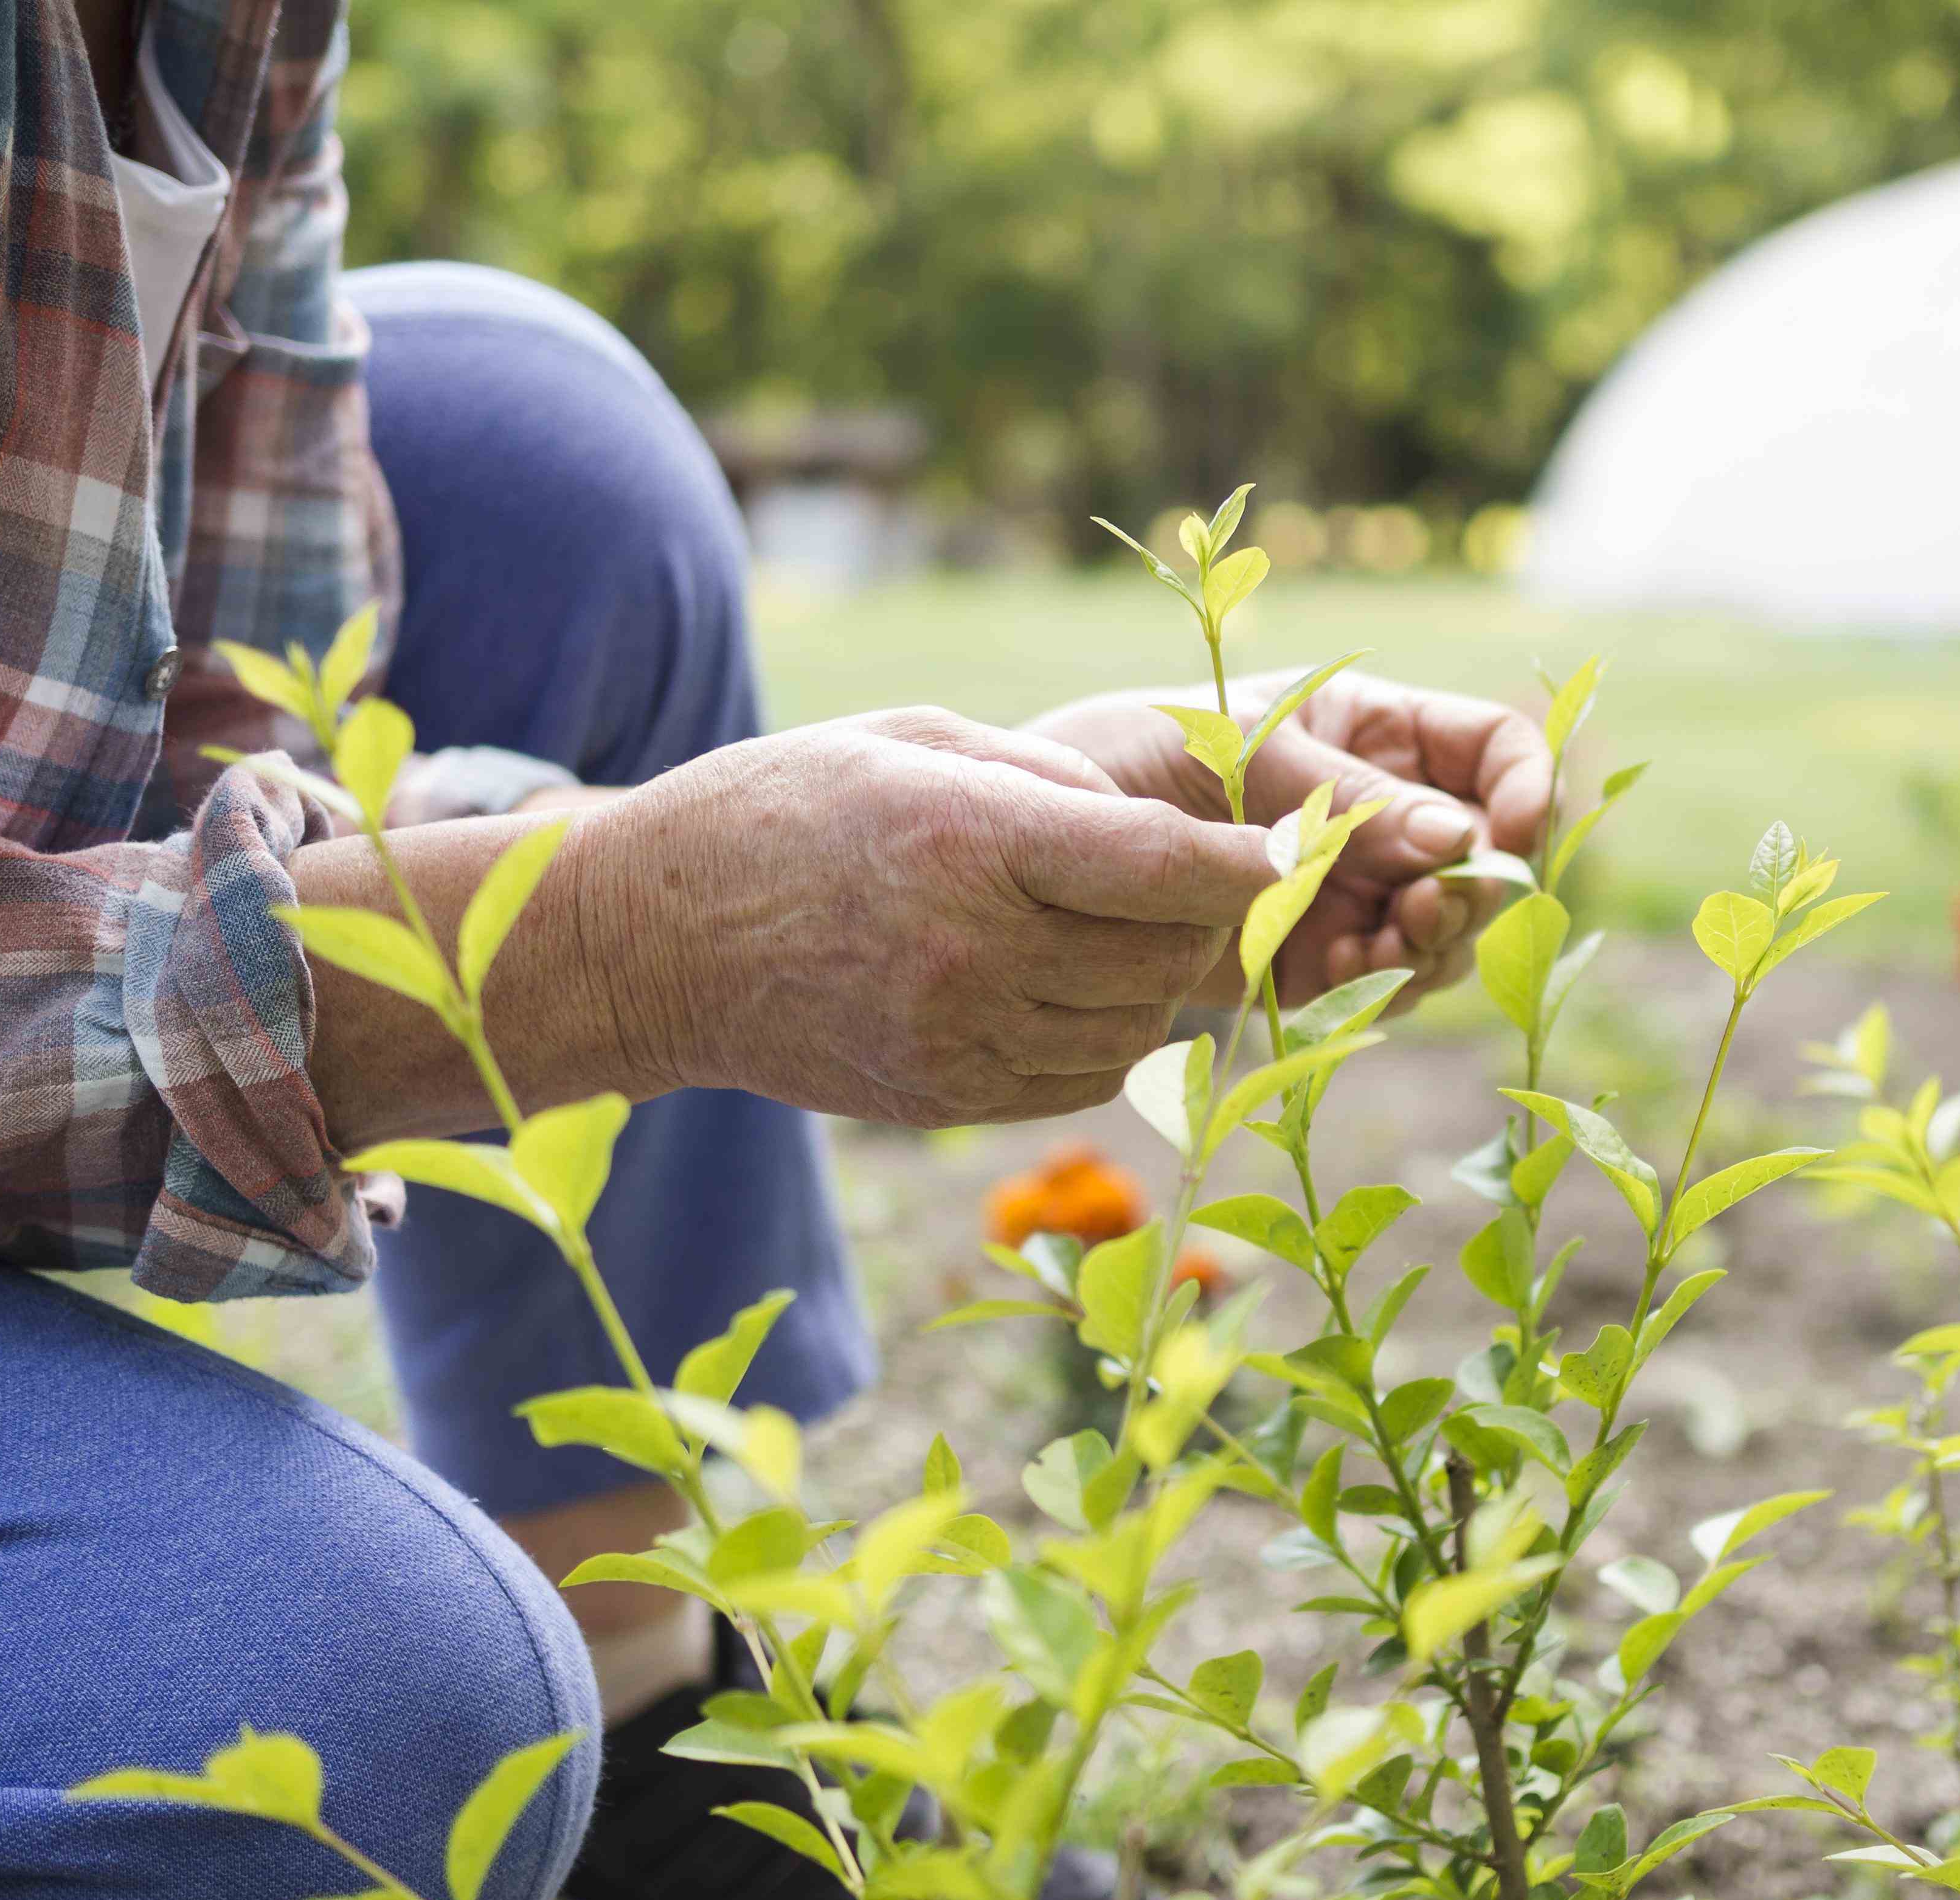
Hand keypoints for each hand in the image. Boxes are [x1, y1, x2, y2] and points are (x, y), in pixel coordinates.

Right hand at [577, 708, 1272, 1125]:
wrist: (653, 942)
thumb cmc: (783, 809)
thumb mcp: (911, 739)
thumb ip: (1048, 775)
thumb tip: (1160, 833)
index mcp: (969, 840)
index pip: (1164, 864)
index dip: (1254, 860)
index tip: (1307, 846)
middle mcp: (974, 952)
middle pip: (1168, 955)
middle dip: (1208, 918)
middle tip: (1203, 882)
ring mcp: (960, 1040)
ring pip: (1139, 1026)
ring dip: (1158, 981)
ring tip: (1116, 930)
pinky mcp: (948, 1100)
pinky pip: (1085, 1078)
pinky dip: (1106, 1034)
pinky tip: (1066, 986)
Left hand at [1028, 670, 1553, 1007]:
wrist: (1033, 852)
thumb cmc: (1129, 757)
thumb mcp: (1238, 752)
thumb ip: (1342, 796)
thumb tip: (1457, 838)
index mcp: (1374, 730)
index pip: (1494, 750)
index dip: (1524, 789)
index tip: (1510, 836)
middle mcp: (1378, 811)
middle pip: (1483, 854)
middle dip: (1469, 889)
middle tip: (1418, 914)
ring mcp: (1352, 887)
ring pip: (1444, 927)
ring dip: (1427, 947)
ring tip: (1370, 949)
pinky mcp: (1315, 957)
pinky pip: (1381, 981)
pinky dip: (1375, 986)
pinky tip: (1336, 979)